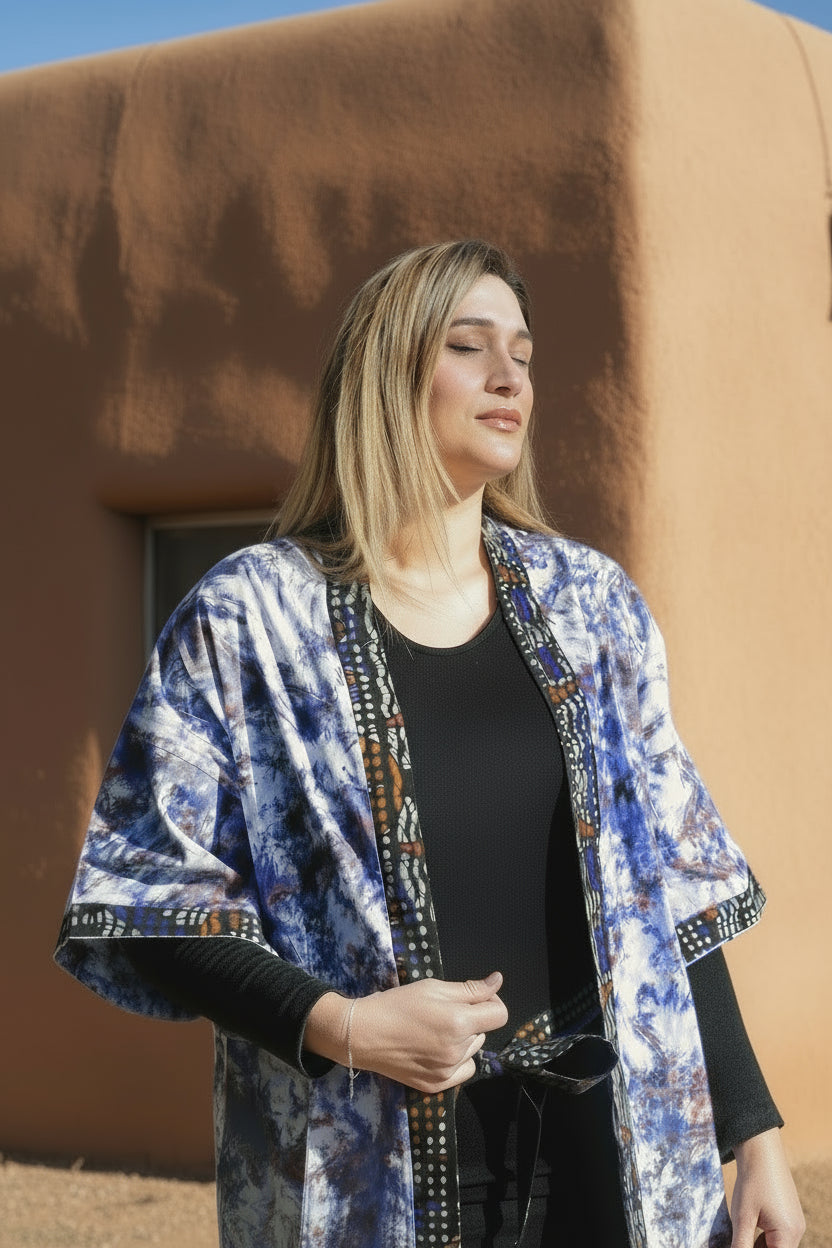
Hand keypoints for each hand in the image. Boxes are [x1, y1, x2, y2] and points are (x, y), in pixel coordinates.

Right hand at [304, 971, 507, 1093]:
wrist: (364, 1034)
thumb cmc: (397, 1004)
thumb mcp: (433, 987)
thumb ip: (470, 988)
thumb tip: (497, 981)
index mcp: (459, 1022)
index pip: (499, 1014)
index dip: (491, 1002)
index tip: (476, 998)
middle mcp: (458, 1050)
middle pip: (484, 1032)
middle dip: (472, 1020)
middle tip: (443, 1012)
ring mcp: (448, 1071)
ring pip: (473, 1050)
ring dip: (464, 1040)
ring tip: (435, 1031)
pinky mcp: (437, 1086)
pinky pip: (463, 1071)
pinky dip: (457, 1060)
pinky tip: (436, 1050)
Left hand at [731, 1129, 804, 1247]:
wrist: (761, 1151)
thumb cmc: (752, 1182)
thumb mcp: (742, 1217)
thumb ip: (741, 1244)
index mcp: (788, 1234)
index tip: (742, 1244)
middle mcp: (797, 1231)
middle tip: (739, 1238)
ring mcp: (795, 1222)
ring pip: (776, 1245)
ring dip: (759, 1244)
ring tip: (744, 1227)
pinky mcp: (790, 1214)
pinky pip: (778, 1235)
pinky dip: (764, 1236)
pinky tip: (750, 1224)